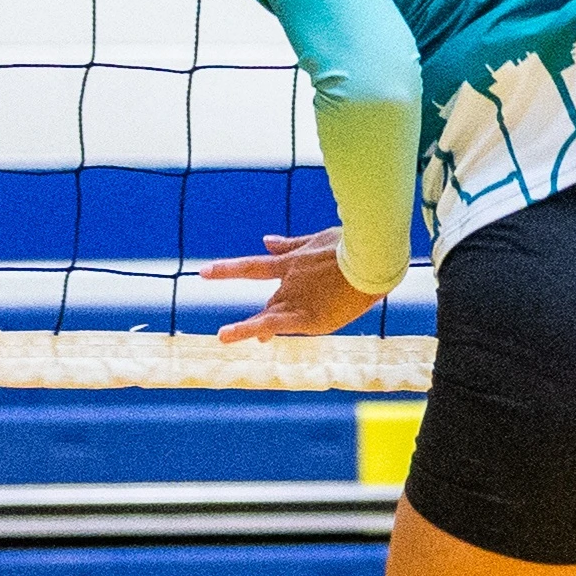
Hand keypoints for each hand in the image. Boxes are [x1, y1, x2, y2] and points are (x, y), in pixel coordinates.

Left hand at [202, 225, 383, 341]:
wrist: (371, 259)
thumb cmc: (354, 246)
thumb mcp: (318, 239)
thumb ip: (290, 244)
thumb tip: (265, 241)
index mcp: (292, 263)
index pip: (254, 266)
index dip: (228, 270)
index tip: (204, 272)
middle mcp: (289, 282)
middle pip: (273, 301)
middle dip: (271, 312)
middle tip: (261, 333)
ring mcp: (296, 299)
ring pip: (268, 316)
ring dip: (249, 328)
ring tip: (225, 336)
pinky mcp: (306, 317)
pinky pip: (272, 324)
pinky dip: (247, 329)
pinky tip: (225, 336)